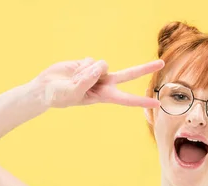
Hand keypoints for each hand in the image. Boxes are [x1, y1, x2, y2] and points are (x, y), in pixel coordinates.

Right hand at [30, 57, 163, 108]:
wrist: (46, 88)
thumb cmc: (59, 96)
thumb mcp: (72, 92)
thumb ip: (86, 80)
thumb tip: (99, 66)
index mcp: (104, 96)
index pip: (126, 99)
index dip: (141, 101)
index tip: (156, 104)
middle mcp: (105, 84)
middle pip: (129, 74)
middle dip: (144, 69)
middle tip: (161, 63)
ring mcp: (98, 72)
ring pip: (102, 64)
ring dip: (88, 70)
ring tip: (75, 78)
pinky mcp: (90, 63)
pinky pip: (91, 59)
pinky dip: (82, 65)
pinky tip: (74, 71)